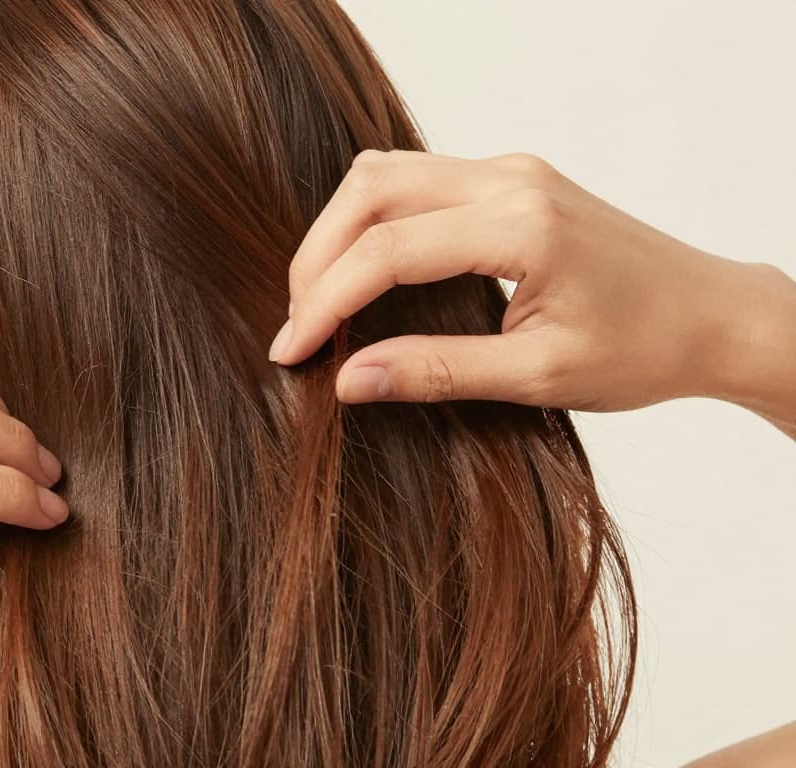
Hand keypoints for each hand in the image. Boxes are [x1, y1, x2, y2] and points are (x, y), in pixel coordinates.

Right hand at [268, 150, 795, 424]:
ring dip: (338, 232)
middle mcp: (510, 178)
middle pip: (369, 190)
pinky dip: (371, 221)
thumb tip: (348, 380)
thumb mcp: (538, 377)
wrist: (711, 315)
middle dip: (316, 258)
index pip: (387, 251)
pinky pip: (413, 179)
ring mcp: (509, 169)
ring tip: (321, 301)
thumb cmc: (642, 349)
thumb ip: (437, 372)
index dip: (325, 302)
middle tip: (297, 326)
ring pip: (384, 173)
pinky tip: (364, 273)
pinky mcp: (508, 177)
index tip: (291, 353)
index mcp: (521, 225)